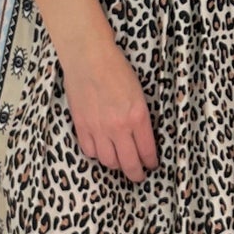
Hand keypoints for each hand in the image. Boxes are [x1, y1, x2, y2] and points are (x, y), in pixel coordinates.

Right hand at [60, 37, 157, 180]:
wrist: (88, 57)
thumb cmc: (116, 69)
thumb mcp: (139, 93)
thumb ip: (140, 118)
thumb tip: (141, 137)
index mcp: (138, 117)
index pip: (147, 151)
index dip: (150, 163)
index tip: (151, 166)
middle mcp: (118, 127)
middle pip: (129, 164)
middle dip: (136, 174)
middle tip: (138, 176)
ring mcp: (98, 128)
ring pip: (108, 161)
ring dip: (116, 165)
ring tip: (120, 162)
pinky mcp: (81, 125)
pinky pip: (90, 150)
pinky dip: (97, 154)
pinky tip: (101, 149)